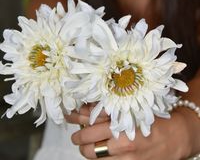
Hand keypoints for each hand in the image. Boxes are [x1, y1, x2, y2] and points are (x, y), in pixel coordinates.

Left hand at [65, 104, 190, 159]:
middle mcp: (122, 144)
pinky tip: (102, 154)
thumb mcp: (129, 108)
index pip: (89, 127)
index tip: (73, 122)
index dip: (77, 125)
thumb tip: (83, 109)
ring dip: (88, 153)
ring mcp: (127, 159)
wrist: (173, 136)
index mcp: (121, 124)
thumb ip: (106, 110)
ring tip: (88, 146)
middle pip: (89, 148)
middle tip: (77, 137)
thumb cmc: (151, 118)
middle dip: (79, 141)